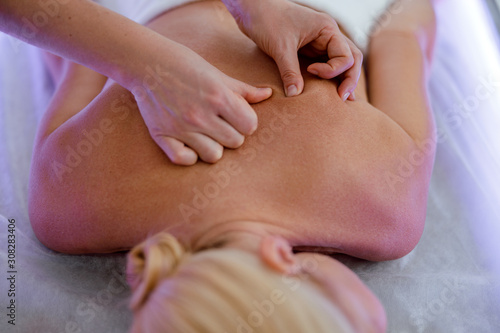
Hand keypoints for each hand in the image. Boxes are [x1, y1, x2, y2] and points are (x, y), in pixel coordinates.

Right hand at [129, 42, 271, 165]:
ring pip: (214, 155)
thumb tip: (268, 94)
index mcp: (218, 97)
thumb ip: (243, 90)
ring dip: (213, 146)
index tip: (236, 115)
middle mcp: (201, 115)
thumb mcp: (218, 74)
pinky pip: (184, 160)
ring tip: (206, 133)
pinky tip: (188, 142)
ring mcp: (181, 127)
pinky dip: (189, 155)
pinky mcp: (162, 135)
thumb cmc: (186, 65)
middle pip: (235, 142)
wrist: (147, 62)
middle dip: (232, 133)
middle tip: (220, 123)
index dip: (246, 121)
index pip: (250, 125)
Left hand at [224, 0, 361, 100]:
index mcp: (327, 29)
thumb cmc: (267, 20)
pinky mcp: (310, 49)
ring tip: (342, 98)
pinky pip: (327, 64)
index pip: (345, 56)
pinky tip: (331, 91)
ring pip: (342, 62)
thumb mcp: (280, 47)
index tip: (310, 71)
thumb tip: (295, 94)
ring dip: (343, 79)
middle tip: (343, 98)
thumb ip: (289, 71)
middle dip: (349, 78)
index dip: (332, 70)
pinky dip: (330, 77)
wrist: (253, 10)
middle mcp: (328, 35)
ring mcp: (320, 42)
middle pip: (352, 58)